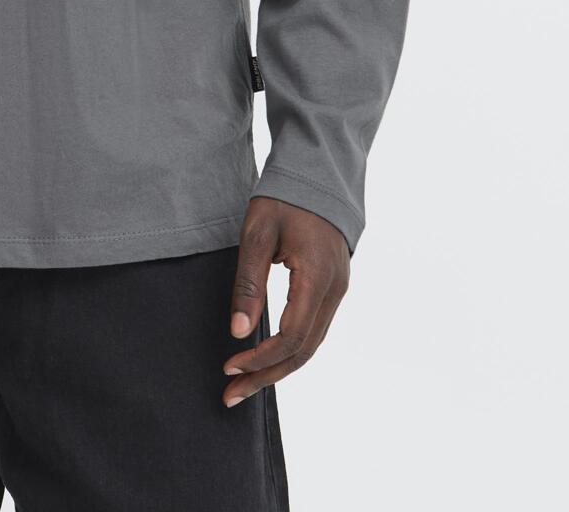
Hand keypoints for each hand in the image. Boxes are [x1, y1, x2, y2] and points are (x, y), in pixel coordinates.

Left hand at [223, 197, 349, 406]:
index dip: (260, 359)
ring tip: (245, 384)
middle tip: (231, 394)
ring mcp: (338, 290)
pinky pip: (314, 330)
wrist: (318, 174)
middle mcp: (334, 290)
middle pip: (304, 351)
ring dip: (279, 367)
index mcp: (317, 277)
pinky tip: (268, 357)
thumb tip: (237, 331)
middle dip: (267, 375)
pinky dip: (291, 350)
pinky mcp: (333, 288)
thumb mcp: (257, 233)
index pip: (291, 337)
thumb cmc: (284, 198)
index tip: (229, 368)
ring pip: (311, 345)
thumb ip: (248, 283)